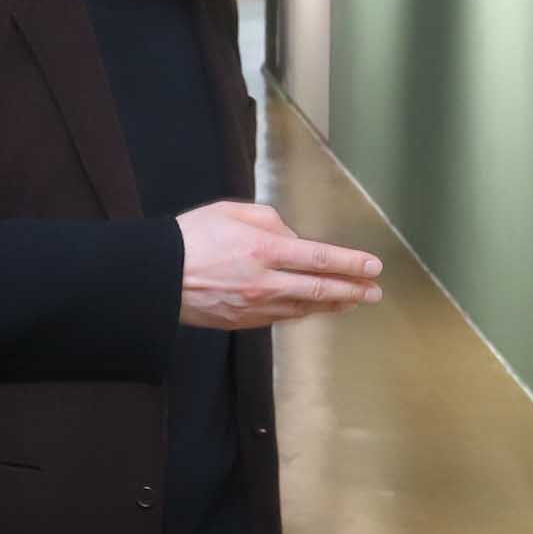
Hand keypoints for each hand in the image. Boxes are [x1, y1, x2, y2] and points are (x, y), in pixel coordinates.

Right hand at [176, 201, 383, 330]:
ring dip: (334, 304)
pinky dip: (305, 312)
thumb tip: (293, 239)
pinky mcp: (244, 321)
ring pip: (305, 307)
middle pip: (321, 289)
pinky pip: (283, 316)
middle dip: (353, 290)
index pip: (320, 258)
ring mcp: (256, 306)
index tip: (373, 266)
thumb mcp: (232, 212)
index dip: (351, 264)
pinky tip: (316, 308)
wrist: (157, 276)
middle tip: (375, 291)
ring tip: (354, 300)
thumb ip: (271, 222)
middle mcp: (265, 281)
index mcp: (264, 249)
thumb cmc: (192, 237)